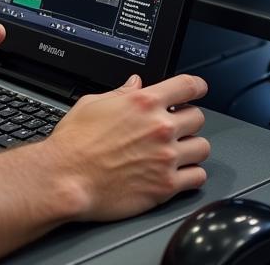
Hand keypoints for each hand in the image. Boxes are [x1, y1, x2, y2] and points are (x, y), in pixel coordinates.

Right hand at [45, 73, 209, 221]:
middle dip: (188, 120)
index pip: (188, 86)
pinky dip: (192, 175)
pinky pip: (198, 177)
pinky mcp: (166, 186)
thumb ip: (120, 92)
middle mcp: (159, 127)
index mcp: (143, 102)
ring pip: (203, 147)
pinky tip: (179, 173)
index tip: (199, 89)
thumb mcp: (92, 103)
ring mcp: (166, 157)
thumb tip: (134, 84)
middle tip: (176, 126)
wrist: (66, 177)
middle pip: (198, 117)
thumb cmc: (74, 142)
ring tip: (178, 151)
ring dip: (192, 148)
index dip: (197, 86)